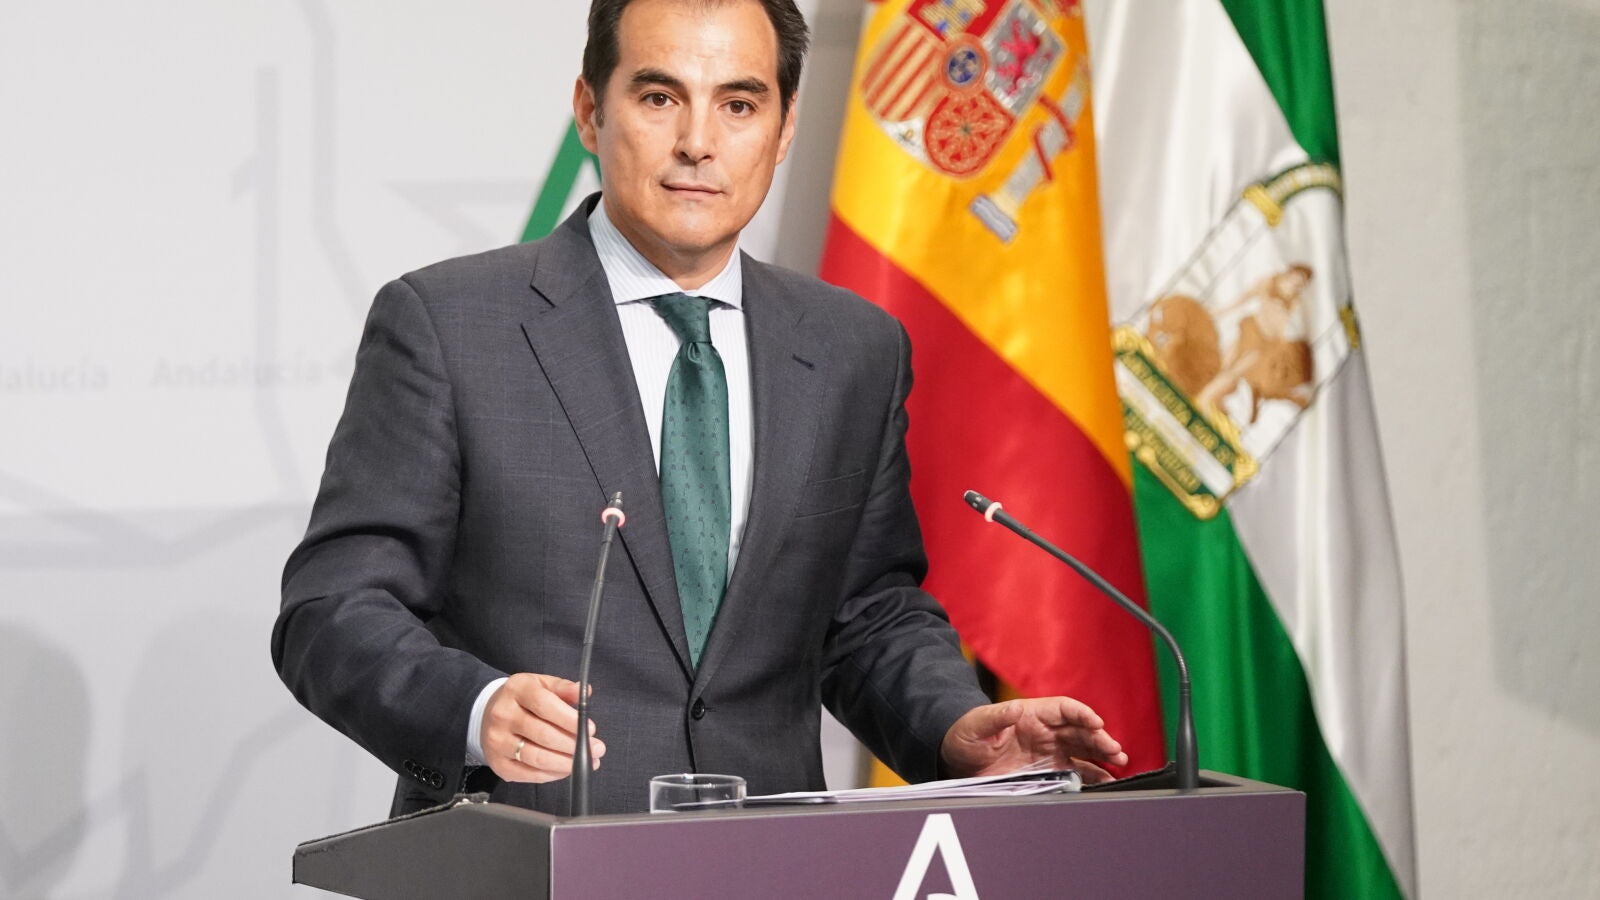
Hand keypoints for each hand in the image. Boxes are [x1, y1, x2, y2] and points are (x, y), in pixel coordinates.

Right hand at [479, 673, 604, 782]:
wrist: (489, 714)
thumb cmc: (523, 700)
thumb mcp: (541, 684)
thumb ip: (563, 687)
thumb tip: (584, 691)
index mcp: (516, 690)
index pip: (545, 705)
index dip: (569, 719)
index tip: (591, 729)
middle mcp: (503, 715)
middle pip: (543, 734)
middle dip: (574, 745)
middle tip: (597, 749)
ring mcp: (498, 742)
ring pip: (537, 758)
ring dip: (567, 763)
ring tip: (587, 761)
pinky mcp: (498, 764)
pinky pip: (530, 774)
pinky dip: (553, 774)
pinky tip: (566, 769)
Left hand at [940, 697, 1127, 783]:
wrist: (959, 757)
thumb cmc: (967, 733)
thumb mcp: (976, 724)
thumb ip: (995, 717)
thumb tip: (1016, 707)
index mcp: (1032, 714)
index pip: (1064, 709)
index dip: (1081, 714)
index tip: (1096, 722)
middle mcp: (1046, 731)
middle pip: (1080, 731)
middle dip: (1100, 738)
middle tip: (1115, 750)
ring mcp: (1050, 751)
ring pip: (1083, 751)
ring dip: (1102, 756)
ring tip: (1119, 764)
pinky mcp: (1049, 771)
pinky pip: (1075, 772)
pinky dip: (1092, 776)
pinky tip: (1105, 781)